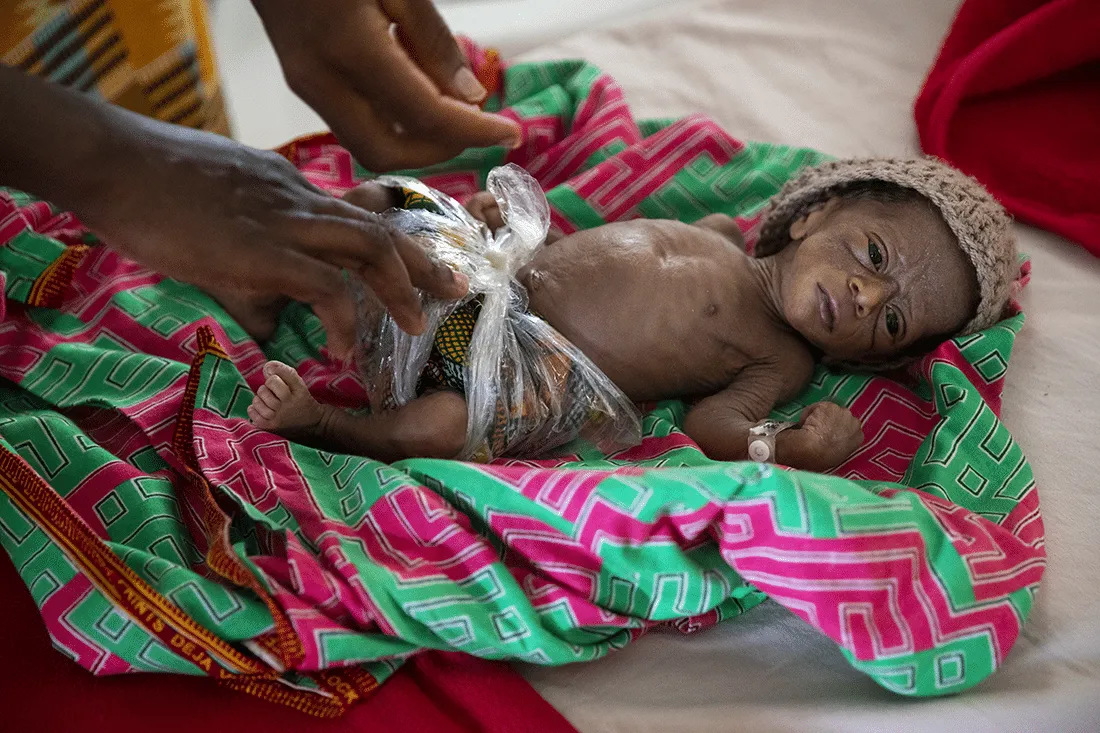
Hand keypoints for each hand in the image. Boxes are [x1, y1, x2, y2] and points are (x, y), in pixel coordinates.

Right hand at [81, 117, 466, 356]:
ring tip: (417, 325)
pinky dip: (343, 316)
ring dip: (400, 287)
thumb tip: (272, 325)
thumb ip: (251, 279)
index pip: (358, 214)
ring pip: (368, 246)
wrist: (107, 162)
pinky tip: (344, 347)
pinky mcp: (258, 249)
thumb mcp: (217, 230)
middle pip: (380, 228)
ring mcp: (282, 222)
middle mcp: (298, 201)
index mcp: (290, 192)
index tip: (421, 268)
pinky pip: (322, 283)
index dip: (395, 244)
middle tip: (455, 289)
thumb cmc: (152, 193)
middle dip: (423, 262)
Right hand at [252, 0, 521, 170]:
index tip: (509, 135)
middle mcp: (321, 80)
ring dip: (417, 140)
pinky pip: (355, 122)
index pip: (424, 116)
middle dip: (439, 150)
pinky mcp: (303, 82)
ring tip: (454, 109)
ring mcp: (306, 85)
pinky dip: (395, 122)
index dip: (472, 132)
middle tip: (476, 127)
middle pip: (387, 152)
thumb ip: (432, 41)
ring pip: (368, 144)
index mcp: (351, 49)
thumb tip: (472, 97)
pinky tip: (419, 93)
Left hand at [780, 402, 863, 471]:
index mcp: (858, 436)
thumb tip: (833, 442)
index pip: (851, 428)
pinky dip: (810, 413)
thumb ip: (842, 445)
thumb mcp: (839, 456)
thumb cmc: (824, 458)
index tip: (831, 433)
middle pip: (843, 417)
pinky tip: (805, 423)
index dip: (840, 429)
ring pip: (830, 410)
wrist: (814, 449)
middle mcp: (854, 422)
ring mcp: (842, 411)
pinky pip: (818, 407)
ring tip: (811, 427)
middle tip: (820, 429)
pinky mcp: (828, 405)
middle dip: (833, 421)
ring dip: (822, 416)